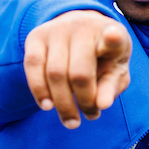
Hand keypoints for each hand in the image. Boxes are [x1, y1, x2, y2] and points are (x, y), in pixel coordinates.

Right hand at [23, 10, 131, 128]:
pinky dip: (38, 90)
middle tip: (90, 117)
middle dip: (84, 102)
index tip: (112, 36)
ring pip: (54, 73)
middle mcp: (83, 26)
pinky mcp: (36, 35)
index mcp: (112, 34)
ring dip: (62, 104)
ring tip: (71, 121)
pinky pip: (33, 66)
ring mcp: (58, 29)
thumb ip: (111, 87)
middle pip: (79, 73)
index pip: (113, 37)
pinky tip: (47, 106)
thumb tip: (102, 105)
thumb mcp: (115, 71)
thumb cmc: (103, 57)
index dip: (112, 38)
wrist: (81, 29)